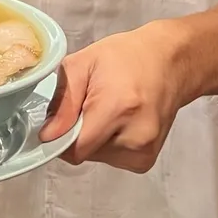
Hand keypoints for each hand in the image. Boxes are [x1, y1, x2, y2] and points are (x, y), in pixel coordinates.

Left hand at [39, 22, 190, 172]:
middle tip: (90, 104)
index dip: (60, 136)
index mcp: (118, 107)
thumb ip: (63, 101)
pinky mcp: (146, 160)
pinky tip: (119, 122)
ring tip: (109, 110)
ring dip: (93, 138)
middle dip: (77, 132)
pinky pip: (111, 159)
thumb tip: (48, 135)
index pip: (75, 148)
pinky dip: (107, 143)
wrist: (169, 62)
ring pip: (96, 157)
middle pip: (84, 152)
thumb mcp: (84, 63)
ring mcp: (144, 151)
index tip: (59, 120)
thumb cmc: (127, 57)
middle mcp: (135, 135)